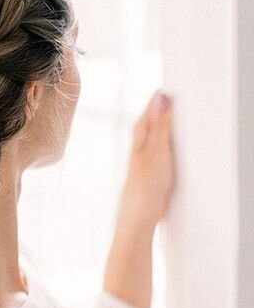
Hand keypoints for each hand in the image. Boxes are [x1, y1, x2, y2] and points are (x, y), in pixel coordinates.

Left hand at [118, 89, 175, 229]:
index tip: (167, 88)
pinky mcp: (150, 176)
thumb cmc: (145, 187)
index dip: (158, 100)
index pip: (149, 112)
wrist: (138, 219)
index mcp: (139, 139)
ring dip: (160, 129)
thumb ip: (161, 126)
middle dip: (158, 112)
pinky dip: (164, 147)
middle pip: (149, 124)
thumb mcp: (158, 151)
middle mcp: (139, 150)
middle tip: (167, 98)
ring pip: (152, 140)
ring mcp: (143, 163)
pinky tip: (168, 152)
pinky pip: (158, 154)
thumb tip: (161, 98)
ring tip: (168, 118)